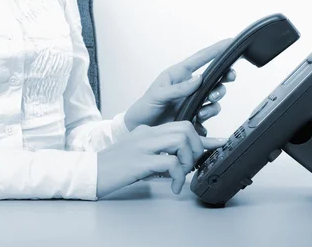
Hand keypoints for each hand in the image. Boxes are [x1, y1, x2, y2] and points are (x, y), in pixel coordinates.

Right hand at [97, 121, 227, 197]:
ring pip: (181, 140)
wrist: (91, 172)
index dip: (203, 136)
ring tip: (180, 176)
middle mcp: (148, 134)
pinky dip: (177, 176)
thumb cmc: (114, 166)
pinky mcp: (140, 160)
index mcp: (148, 131)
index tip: (220, 143)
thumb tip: (178, 159)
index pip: (181, 126)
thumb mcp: (139, 155)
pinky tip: (173, 186)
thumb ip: (158, 152)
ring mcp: (144, 145)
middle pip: (185, 129)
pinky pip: (170, 162)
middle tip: (189, 166)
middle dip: (196, 148)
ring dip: (187, 160)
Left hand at [124, 38, 236, 131]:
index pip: (202, 57)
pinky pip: (209, 113)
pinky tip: (199, 120)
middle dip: (224, 78)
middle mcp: (189, 85)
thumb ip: (178, 88)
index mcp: (180, 74)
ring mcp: (193, 100)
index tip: (231, 42)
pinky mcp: (195, 114)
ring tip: (203, 109)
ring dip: (214, 101)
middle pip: (215, 77)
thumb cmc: (145, 106)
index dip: (217, 49)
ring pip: (215, 96)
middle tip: (226, 81)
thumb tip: (198, 79)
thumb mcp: (158, 94)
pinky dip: (208, 116)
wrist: (140, 127)